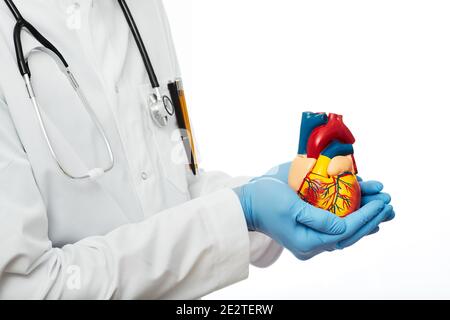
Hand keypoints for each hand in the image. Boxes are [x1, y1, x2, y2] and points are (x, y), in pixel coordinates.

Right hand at [234, 177, 392, 259]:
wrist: (248, 203)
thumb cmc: (265, 201)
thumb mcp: (290, 207)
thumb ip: (318, 218)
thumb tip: (344, 225)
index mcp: (306, 241)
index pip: (344, 231)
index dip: (364, 218)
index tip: (380, 204)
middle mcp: (312, 243)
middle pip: (349, 234)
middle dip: (371, 218)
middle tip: (389, 204)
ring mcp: (312, 236)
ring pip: (346, 231)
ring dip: (366, 218)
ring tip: (385, 206)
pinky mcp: (311, 228)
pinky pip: (337, 225)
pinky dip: (353, 217)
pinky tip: (367, 213)